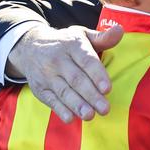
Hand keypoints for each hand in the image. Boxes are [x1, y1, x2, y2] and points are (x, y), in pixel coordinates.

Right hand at [7, 24, 123, 121]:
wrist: (30, 46)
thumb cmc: (65, 43)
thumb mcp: (82, 35)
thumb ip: (102, 37)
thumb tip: (120, 30)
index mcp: (72, 45)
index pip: (86, 61)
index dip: (97, 75)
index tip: (108, 89)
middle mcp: (58, 60)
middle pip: (76, 79)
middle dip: (91, 95)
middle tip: (105, 109)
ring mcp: (47, 75)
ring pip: (64, 92)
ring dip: (77, 105)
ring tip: (90, 116)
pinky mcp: (40, 88)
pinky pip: (50, 100)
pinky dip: (60, 110)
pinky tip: (70, 118)